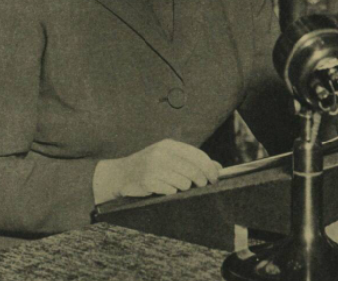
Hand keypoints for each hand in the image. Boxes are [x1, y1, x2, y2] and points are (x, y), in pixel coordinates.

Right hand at [93, 139, 221, 204]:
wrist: (120, 174)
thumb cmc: (150, 165)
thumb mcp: (169, 157)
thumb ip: (192, 160)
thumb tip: (217, 168)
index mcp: (169, 145)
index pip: (197, 155)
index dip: (209, 168)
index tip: (215, 178)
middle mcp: (162, 153)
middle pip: (192, 170)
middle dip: (201, 180)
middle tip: (202, 185)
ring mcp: (153, 167)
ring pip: (183, 183)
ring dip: (183, 187)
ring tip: (175, 185)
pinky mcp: (147, 181)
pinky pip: (170, 191)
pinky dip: (170, 192)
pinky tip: (162, 188)